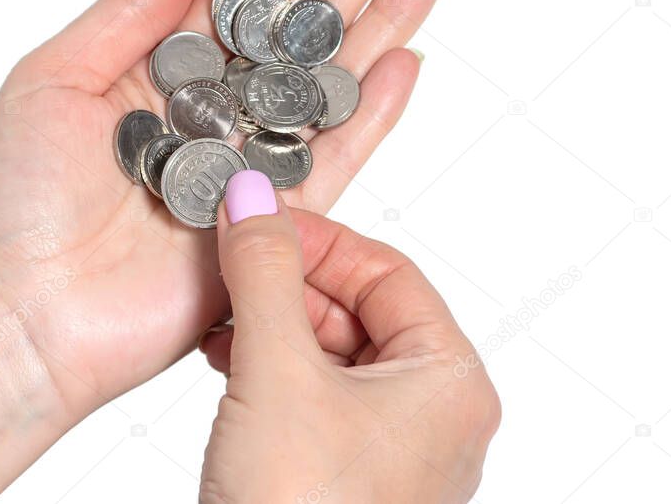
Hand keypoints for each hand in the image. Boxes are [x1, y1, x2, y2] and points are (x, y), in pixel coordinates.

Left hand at [0, 0, 447, 422]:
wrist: (22, 319)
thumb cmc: (11, 203)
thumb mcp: (50, 81)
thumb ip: (128, 14)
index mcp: (158, 65)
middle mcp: (209, 108)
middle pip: (301, 21)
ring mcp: (245, 164)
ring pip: (329, 79)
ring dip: (383, 20)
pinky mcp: (270, 222)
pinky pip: (335, 158)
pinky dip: (372, 112)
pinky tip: (407, 61)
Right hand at [198, 171, 498, 502]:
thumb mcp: (278, 372)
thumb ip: (266, 273)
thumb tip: (254, 200)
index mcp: (448, 382)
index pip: (386, 272)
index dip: (319, 240)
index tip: (260, 221)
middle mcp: (429, 414)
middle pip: (358, 309)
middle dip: (288, 283)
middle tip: (232, 260)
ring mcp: (388, 447)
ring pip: (330, 351)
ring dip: (273, 323)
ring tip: (222, 311)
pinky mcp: (343, 471)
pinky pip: (312, 393)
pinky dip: (270, 366)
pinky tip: (227, 356)